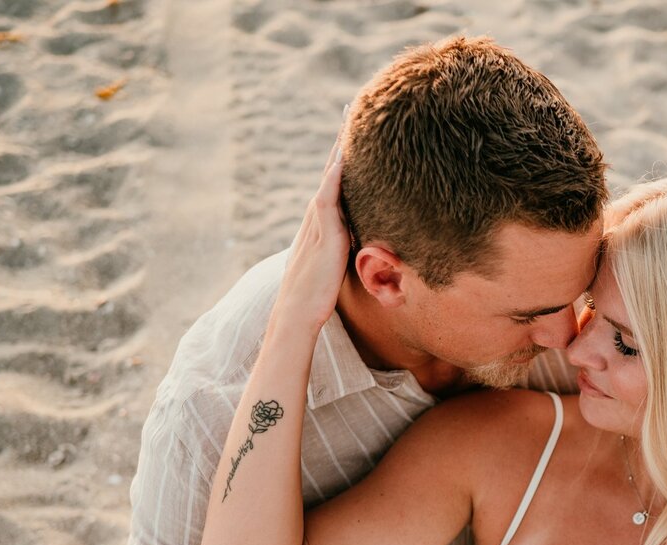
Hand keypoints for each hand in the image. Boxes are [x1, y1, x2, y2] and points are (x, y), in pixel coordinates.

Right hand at [272, 105, 352, 335]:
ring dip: (339, 149)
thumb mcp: (339, 265)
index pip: (337, 182)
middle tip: (351, 110)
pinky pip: (329, 197)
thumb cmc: (318, 295)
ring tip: (349, 120)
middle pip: (333, 170)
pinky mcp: (325, 234)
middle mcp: (318, 216)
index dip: (346, 158)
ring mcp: (319, 223)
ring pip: (331, 177)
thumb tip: (369, 243)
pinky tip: (343, 156)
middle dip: (342, 142)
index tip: (355, 133)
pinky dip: (335, 176)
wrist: (298, 312)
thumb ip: (350, 249)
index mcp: (324, 222)